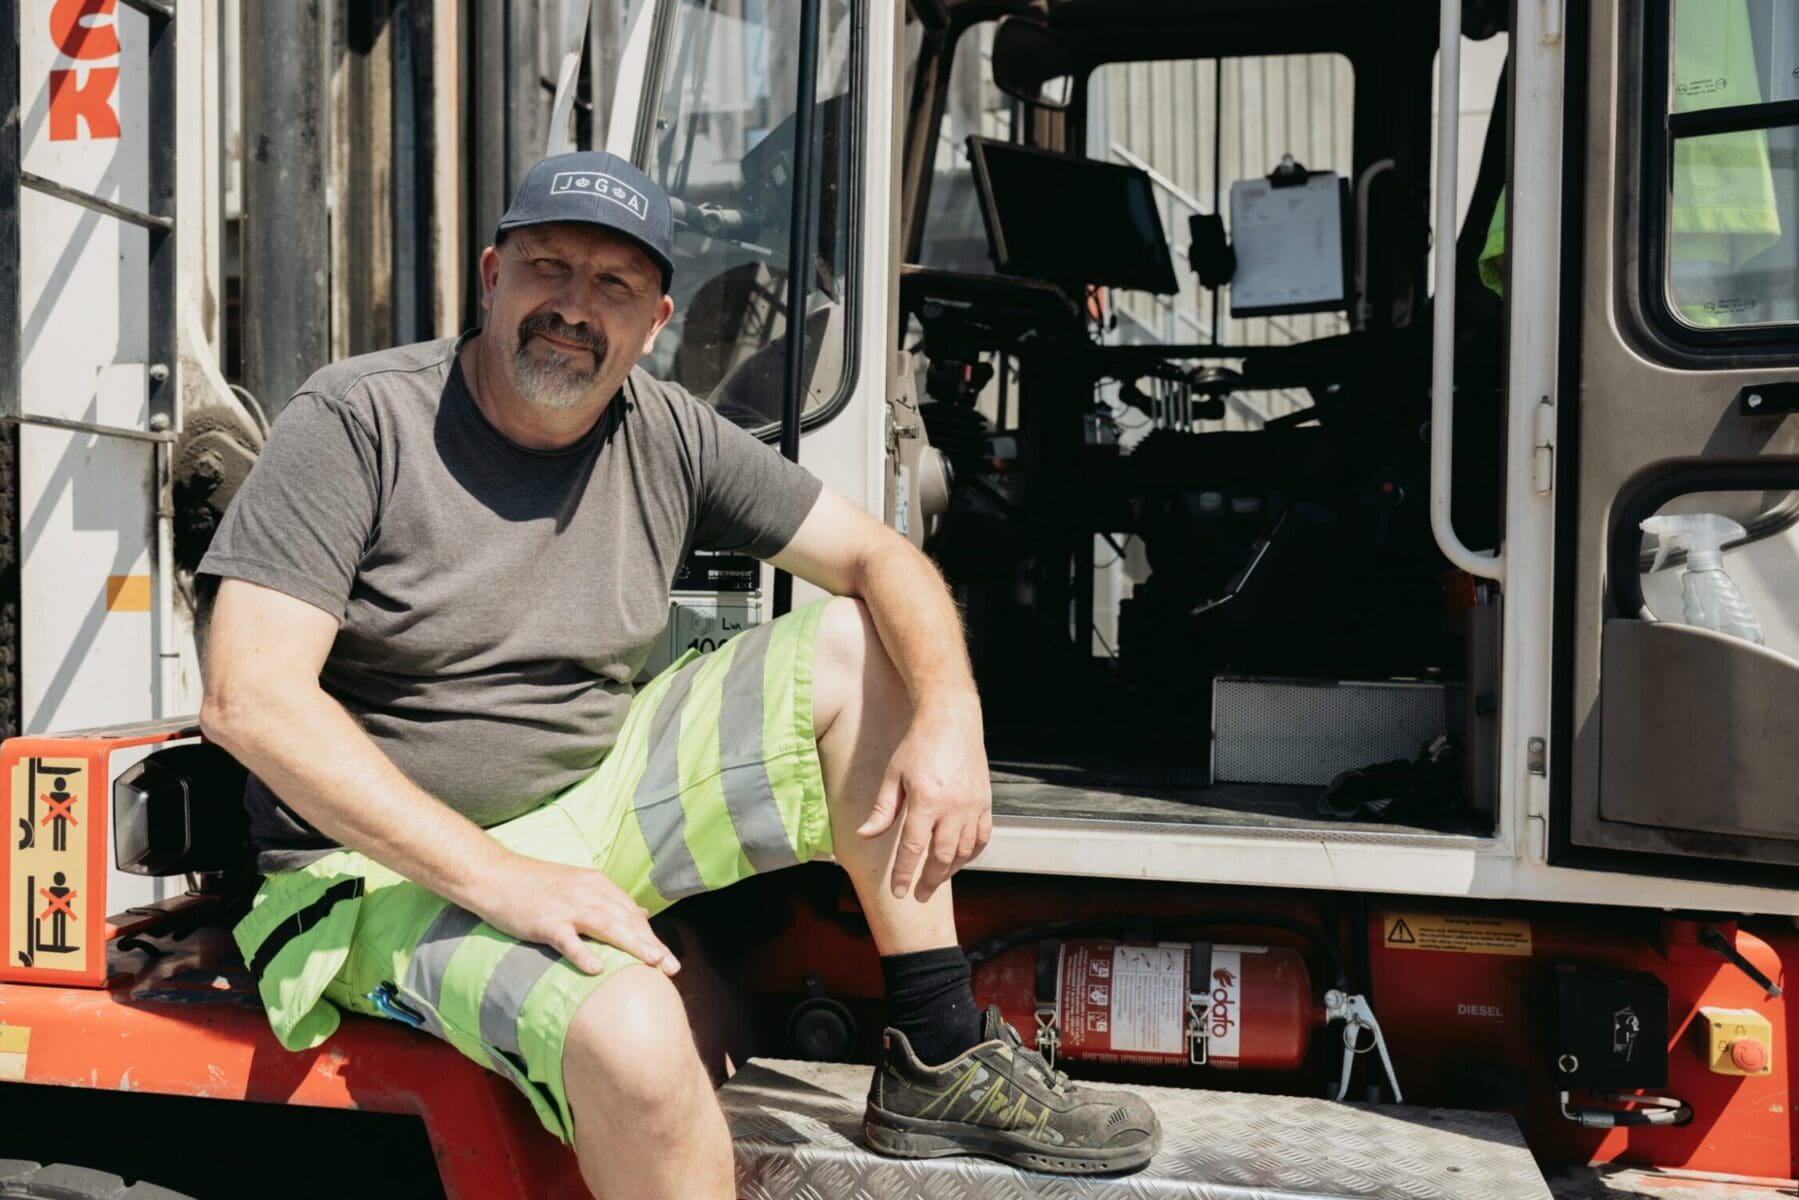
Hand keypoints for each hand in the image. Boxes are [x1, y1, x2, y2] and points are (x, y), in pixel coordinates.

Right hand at [470, 853, 679, 976]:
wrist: (494, 875)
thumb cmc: (534, 885)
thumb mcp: (578, 886)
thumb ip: (609, 901)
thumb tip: (642, 914)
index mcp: (596, 885)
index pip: (631, 913)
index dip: (651, 936)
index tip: (669, 960)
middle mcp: (587, 892)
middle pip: (626, 920)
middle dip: (651, 944)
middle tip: (672, 968)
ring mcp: (566, 906)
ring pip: (606, 926)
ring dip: (631, 945)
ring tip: (651, 964)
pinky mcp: (544, 920)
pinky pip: (567, 939)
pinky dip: (582, 953)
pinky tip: (598, 969)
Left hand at [857, 697, 992, 902]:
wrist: (952, 720)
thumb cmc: (918, 745)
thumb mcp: (893, 776)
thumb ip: (882, 810)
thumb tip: (864, 836)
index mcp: (926, 801)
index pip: (913, 848)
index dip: (905, 874)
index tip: (899, 891)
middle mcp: (952, 807)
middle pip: (941, 856)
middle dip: (929, 880)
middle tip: (919, 895)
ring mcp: (972, 805)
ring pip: (964, 851)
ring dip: (949, 869)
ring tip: (936, 879)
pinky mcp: (985, 802)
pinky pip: (981, 837)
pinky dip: (971, 853)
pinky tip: (959, 859)